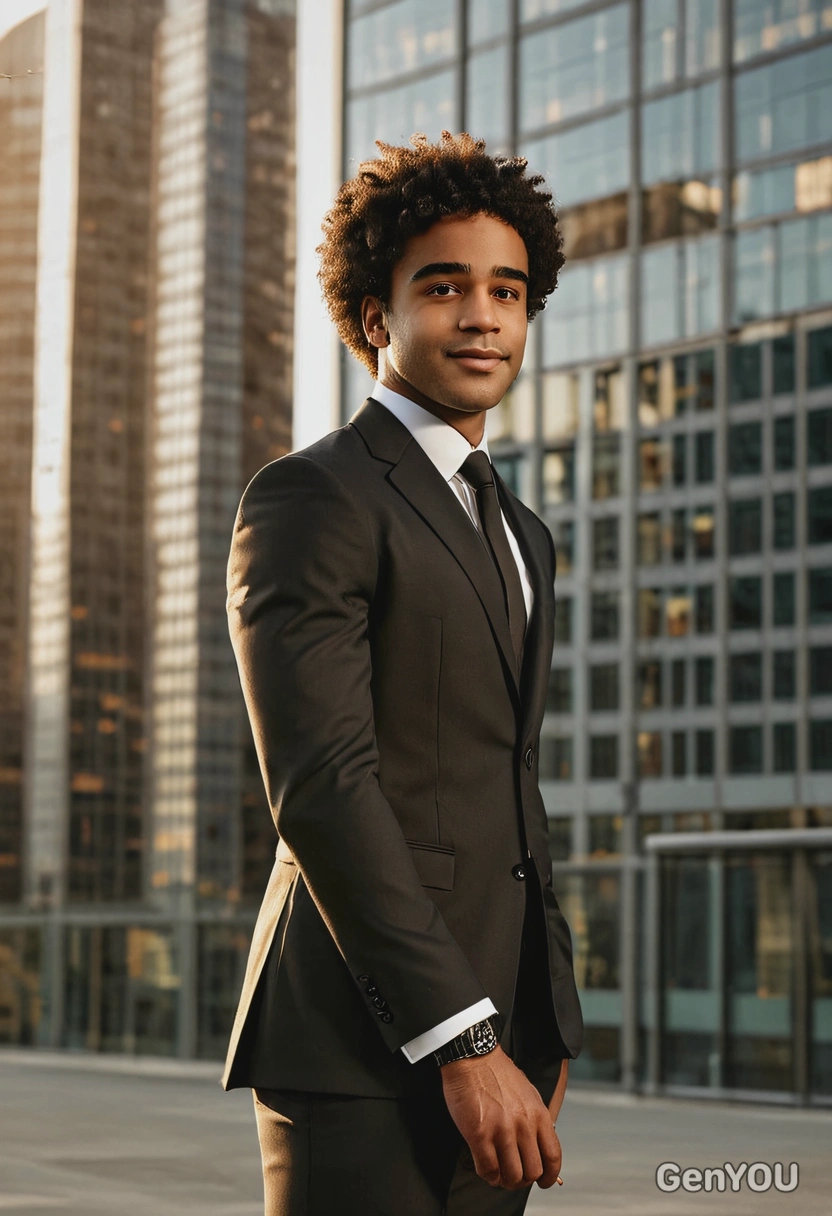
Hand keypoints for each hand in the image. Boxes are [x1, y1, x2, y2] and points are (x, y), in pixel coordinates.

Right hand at [440, 1046, 561, 1190]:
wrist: (472, 1056)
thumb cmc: (497, 1073)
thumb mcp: (528, 1093)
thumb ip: (536, 1119)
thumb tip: (539, 1145)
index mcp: (538, 1114)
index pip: (553, 1157)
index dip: (550, 1176)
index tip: (544, 1181)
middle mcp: (524, 1124)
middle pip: (533, 1171)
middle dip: (524, 1180)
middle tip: (514, 1176)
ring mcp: (502, 1130)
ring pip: (512, 1175)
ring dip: (505, 1180)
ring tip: (499, 1174)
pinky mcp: (479, 1134)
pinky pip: (488, 1169)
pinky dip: (488, 1176)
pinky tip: (485, 1169)